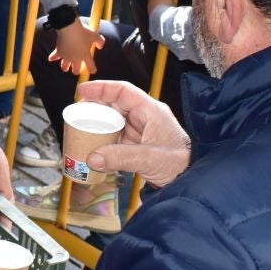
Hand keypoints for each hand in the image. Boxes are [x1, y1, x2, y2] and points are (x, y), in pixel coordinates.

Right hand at [49, 20, 103, 74]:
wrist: (70, 27)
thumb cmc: (84, 32)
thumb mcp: (96, 35)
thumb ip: (100, 42)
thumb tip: (100, 47)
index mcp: (86, 56)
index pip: (91, 67)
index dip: (92, 69)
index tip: (93, 70)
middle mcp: (76, 59)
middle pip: (76, 71)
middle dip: (76, 70)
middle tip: (76, 68)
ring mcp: (66, 56)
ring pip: (64, 67)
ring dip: (65, 67)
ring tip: (66, 67)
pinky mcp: (59, 52)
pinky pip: (54, 57)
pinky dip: (53, 57)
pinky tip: (51, 58)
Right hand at [76, 78, 190, 188]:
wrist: (192, 181)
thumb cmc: (181, 164)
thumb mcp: (150, 158)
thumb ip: (120, 157)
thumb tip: (92, 158)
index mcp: (152, 111)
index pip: (124, 91)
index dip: (102, 88)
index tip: (83, 91)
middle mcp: (146, 118)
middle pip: (117, 104)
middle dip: (96, 106)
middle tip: (77, 112)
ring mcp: (143, 132)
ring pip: (116, 121)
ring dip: (99, 124)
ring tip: (82, 127)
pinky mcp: (139, 146)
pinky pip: (118, 137)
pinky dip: (105, 139)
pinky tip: (95, 145)